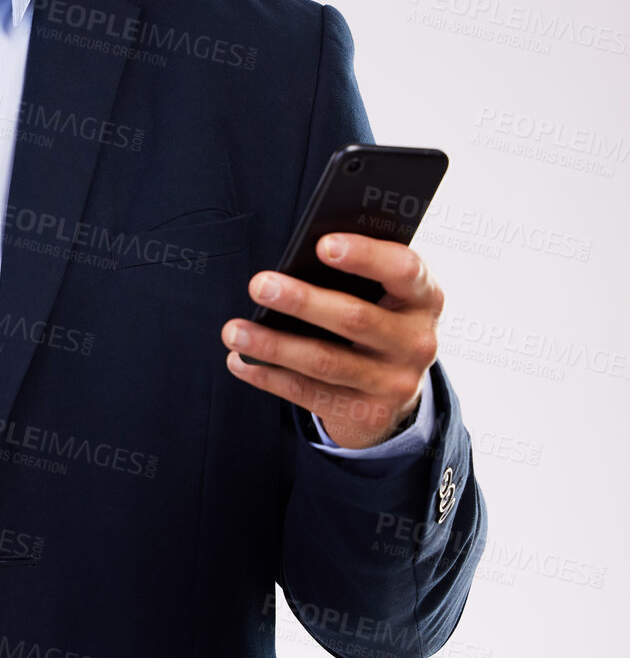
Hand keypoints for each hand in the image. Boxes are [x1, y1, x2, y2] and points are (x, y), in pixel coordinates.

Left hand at [220, 233, 442, 448]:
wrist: (395, 386)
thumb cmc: (375, 315)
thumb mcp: (381, 292)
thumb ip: (355, 272)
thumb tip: (296, 256)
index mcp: (423, 297)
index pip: (403, 270)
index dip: (365, 256)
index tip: (322, 244)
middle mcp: (417, 341)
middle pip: (355, 318)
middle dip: (302, 301)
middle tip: (259, 285)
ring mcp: (395, 383)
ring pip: (325, 361)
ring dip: (273, 345)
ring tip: (234, 331)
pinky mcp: (367, 413)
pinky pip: (309, 393)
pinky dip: (269, 376)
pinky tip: (241, 362)